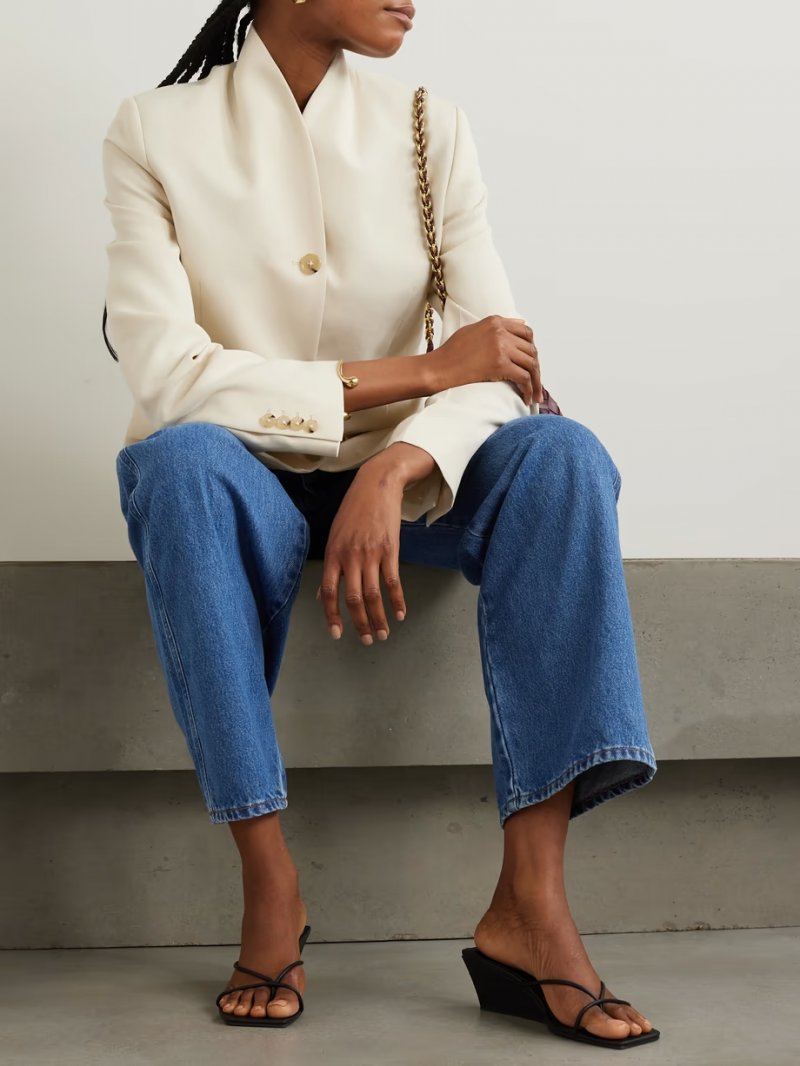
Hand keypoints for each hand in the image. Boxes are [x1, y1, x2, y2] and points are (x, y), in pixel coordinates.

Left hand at [315, 459, 407, 643]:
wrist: (376, 486)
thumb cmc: (354, 511)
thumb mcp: (335, 536)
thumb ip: (331, 567)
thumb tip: (321, 596)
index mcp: (333, 554)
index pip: (328, 592)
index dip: (331, 615)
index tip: (337, 633)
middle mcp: (350, 557)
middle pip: (353, 599)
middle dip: (360, 624)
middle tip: (367, 640)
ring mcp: (371, 554)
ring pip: (373, 595)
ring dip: (379, 619)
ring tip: (384, 634)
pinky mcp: (390, 550)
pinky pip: (393, 582)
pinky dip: (397, 601)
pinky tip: (400, 614)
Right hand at [429, 315, 542, 405]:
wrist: (437, 368)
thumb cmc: (450, 354)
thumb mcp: (472, 331)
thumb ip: (494, 328)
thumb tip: (517, 326)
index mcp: (494, 321)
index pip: (525, 332)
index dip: (531, 349)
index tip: (531, 362)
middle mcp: (500, 331)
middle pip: (531, 348)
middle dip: (536, 368)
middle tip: (536, 382)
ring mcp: (501, 347)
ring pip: (531, 364)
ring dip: (536, 381)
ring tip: (535, 395)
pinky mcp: (500, 364)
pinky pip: (524, 378)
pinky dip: (528, 390)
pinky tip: (526, 398)